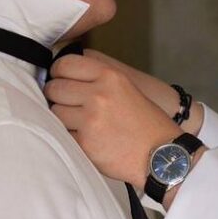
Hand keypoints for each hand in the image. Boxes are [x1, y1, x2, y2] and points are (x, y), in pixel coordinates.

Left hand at [47, 52, 180, 186]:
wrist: (162, 155)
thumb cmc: (146, 122)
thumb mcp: (127, 87)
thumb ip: (98, 77)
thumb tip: (65, 73)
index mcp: (110, 76)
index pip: (65, 64)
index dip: (58, 72)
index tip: (60, 79)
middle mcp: (99, 94)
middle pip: (55, 87)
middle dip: (57, 95)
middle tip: (66, 103)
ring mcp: (90, 119)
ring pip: (55, 112)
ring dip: (62, 117)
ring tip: (78, 122)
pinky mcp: (85, 143)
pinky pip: (63, 134)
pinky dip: (70, 136)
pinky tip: (85, 138)